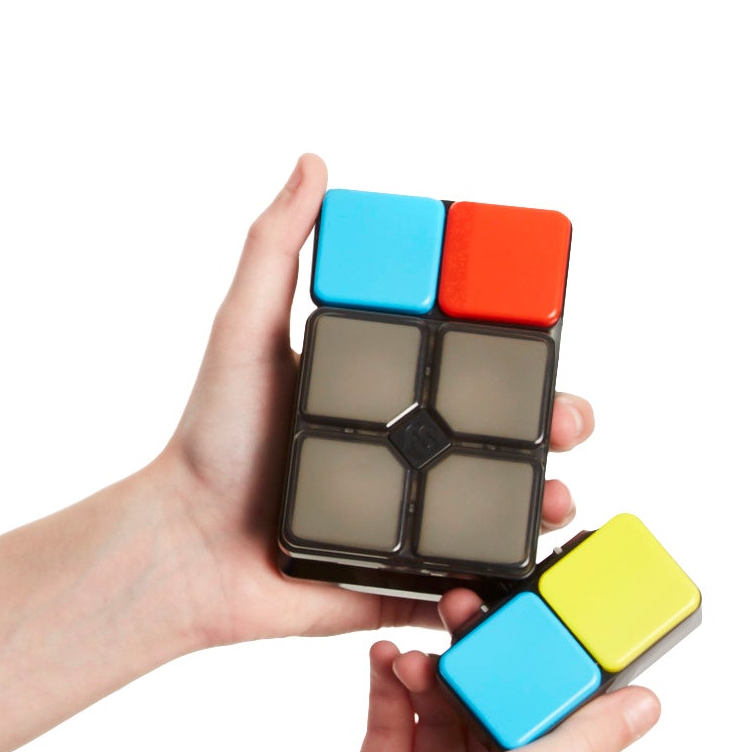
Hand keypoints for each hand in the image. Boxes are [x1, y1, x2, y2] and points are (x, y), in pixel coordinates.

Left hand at [155, 154, 593, 652]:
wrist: (184, 550)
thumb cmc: (210, 440)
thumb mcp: (243, 331)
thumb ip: (275, 247)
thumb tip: (312, 162)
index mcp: (382, 390)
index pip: (467, 360)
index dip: (518, 351)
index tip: (547, 336)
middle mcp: (403, 451)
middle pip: (506, 432)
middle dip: (555, 425)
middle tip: (567, 424)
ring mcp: (409, 520)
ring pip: (504, 510)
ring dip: (545, 505)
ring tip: (554, 503)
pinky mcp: (403, 583)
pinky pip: (470, 589)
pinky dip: (499, 588)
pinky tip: (506, 578)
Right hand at [229, 641, 659, 751]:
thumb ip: (579, 745)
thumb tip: (648, 707)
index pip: (576, 738)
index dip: (566, 679)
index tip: (551, 624)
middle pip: (508, 718)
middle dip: (488, 664)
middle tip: (468, 615)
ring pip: (452, 715)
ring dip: (434, 675)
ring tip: (411, 654)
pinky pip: (403, 725)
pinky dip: (395, 691)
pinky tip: (384, 664)